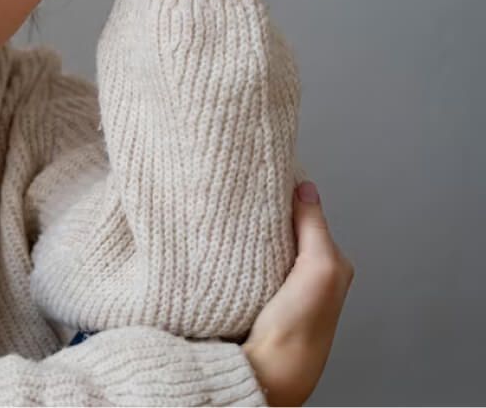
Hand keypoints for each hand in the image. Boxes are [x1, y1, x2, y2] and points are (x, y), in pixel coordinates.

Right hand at [241, 182, 354, 405]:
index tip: (264, 177)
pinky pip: (243, 265)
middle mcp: (306, 276)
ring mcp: (277, 288)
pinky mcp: (251, 298)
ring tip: (228, 215)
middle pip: (282, 229)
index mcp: (328, 266)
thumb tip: (306, 185)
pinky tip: (222, 247)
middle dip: (265, 213)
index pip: (307, 216)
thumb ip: (314, 227)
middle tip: (241, 194)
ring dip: (246, 233)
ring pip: (261, 245)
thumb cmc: (299, 329)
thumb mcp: (320, 269)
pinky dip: (234, 253)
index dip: (287, 196)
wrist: (266, 373)